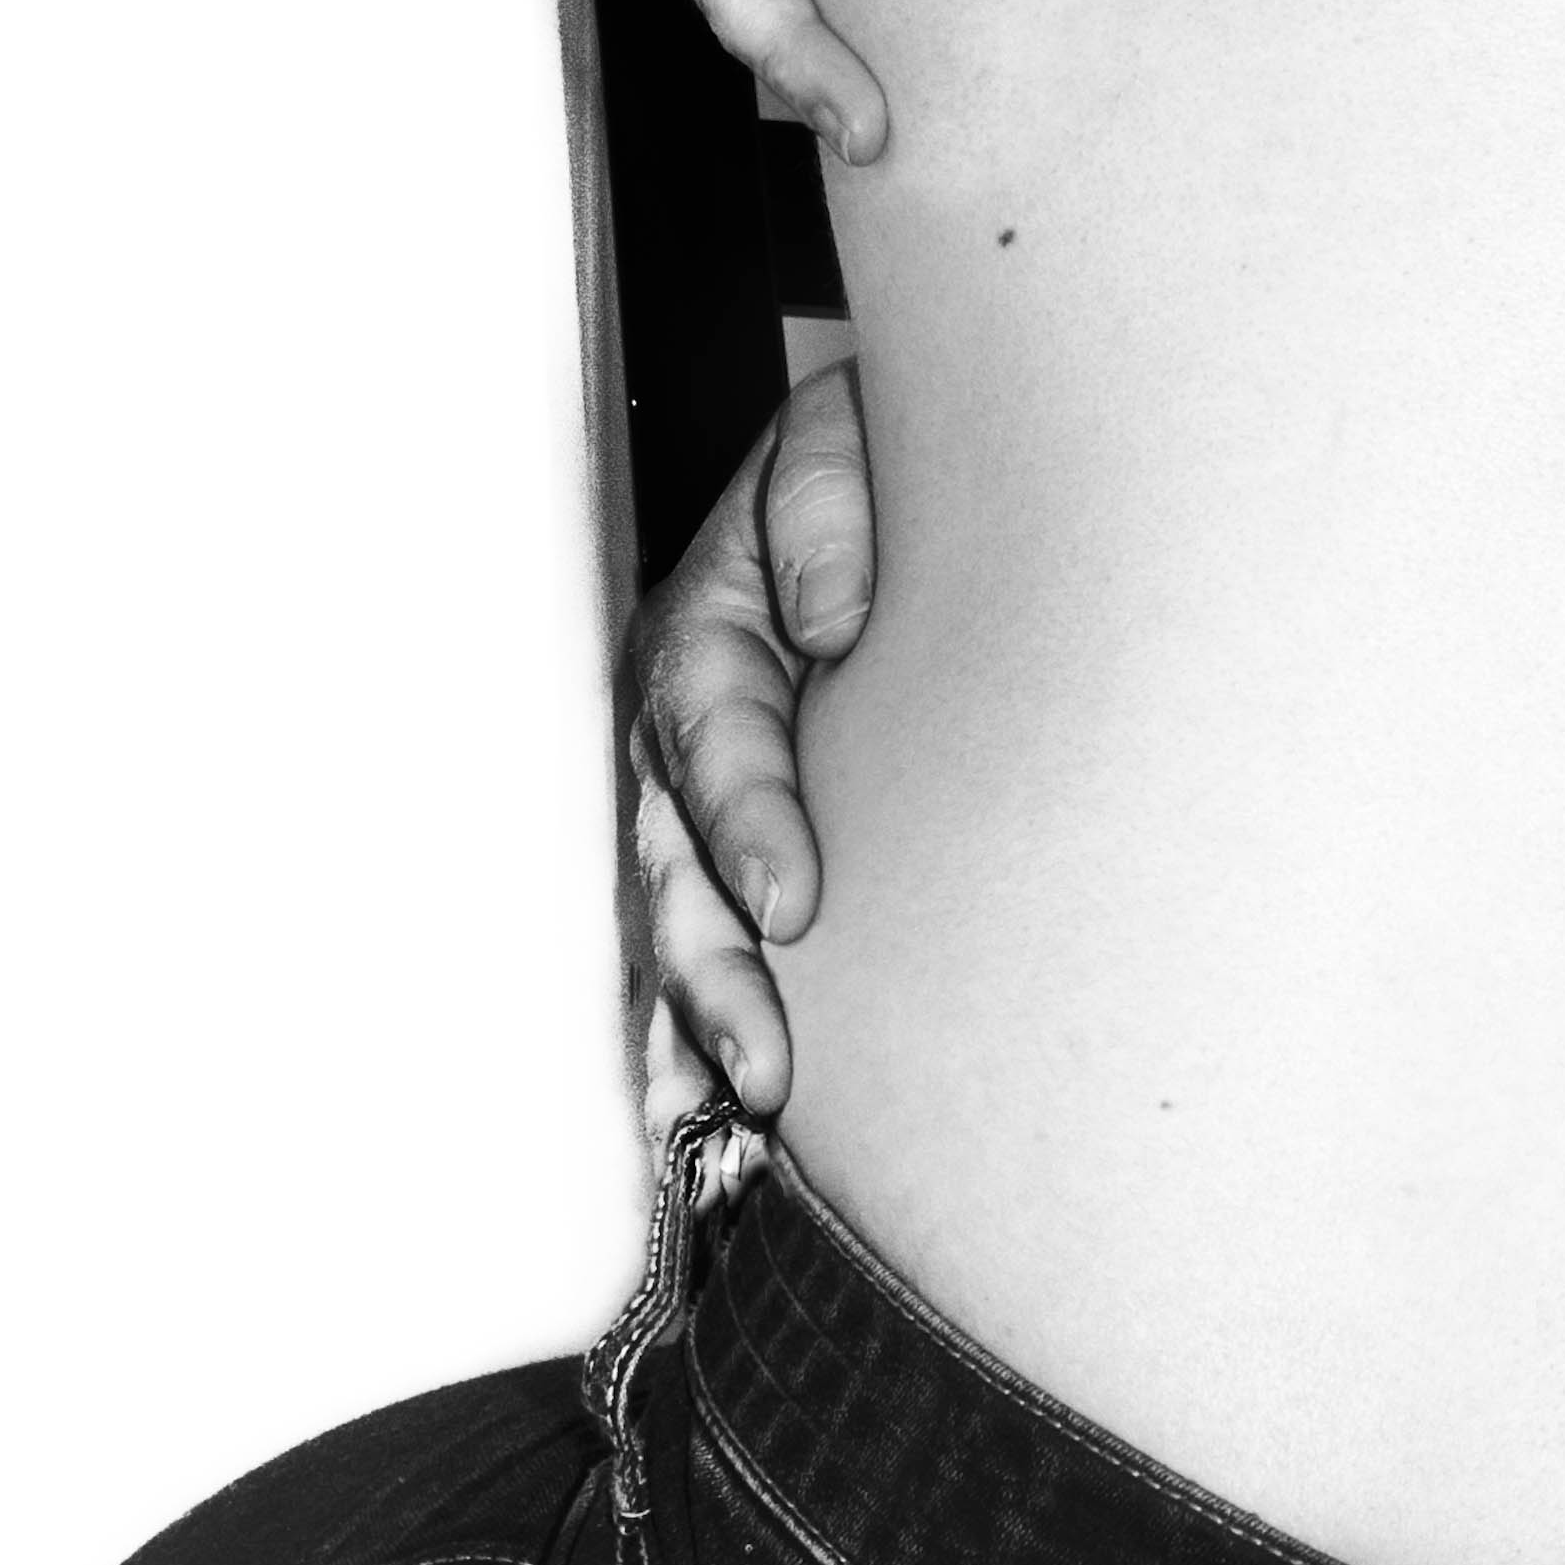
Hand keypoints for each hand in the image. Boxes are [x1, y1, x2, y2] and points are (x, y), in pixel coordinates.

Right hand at [625, 366, 875, 1131]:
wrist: (889, 460)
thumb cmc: (876, 454)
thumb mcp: (850, 440)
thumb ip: (831, 510)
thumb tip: (825, 626)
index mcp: (705, 628)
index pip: (712, 736)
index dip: (745, 820)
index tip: (786, 901)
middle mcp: (684, 726)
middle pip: (675, 861)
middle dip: (711, 972)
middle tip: (762, 1068)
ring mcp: (699, 794)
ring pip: (678, 920)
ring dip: (697, 1024)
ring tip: (732, 1124)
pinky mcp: (741, 839)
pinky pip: (709, 937)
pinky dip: (703, 1029)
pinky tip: (722, 1123)